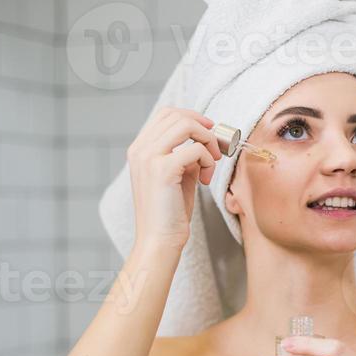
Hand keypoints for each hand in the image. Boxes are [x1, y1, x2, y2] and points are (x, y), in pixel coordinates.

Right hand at [127, 106, 222, 253]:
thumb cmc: (169, 213)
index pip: (165, 114)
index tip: (209, 132)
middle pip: (175, 115)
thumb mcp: (177, 177)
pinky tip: (206, 180)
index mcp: (139, 150)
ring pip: (185, 125)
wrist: (159, 241)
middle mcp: (140, 150)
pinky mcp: (162, 170)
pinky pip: (195, 149)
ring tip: (212, 163)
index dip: (192, 117)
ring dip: (207, 141)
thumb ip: (186, 156)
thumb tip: (204, 141)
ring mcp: (148, 158)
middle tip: (216, 148)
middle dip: (203, 126)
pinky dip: (208, 160)